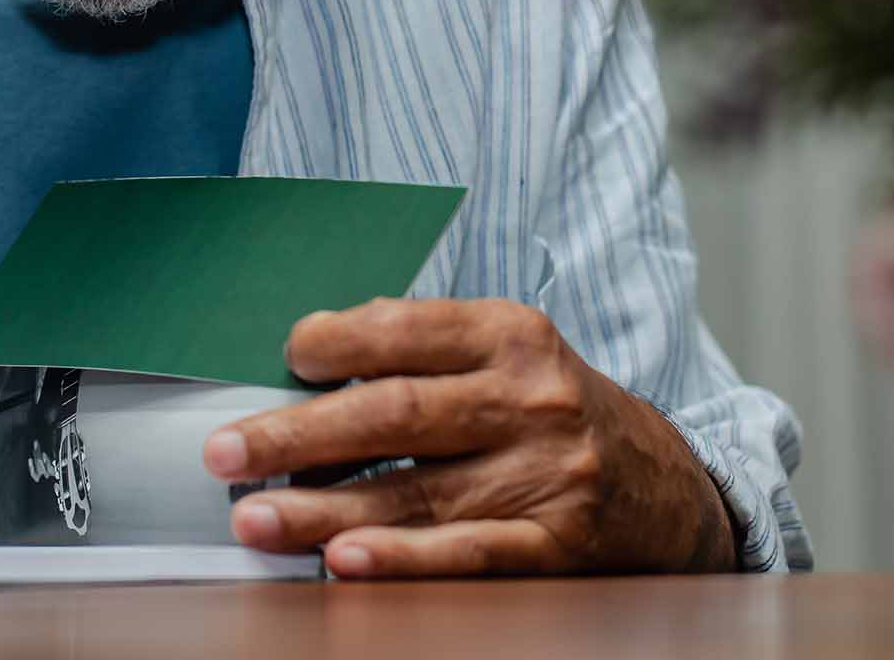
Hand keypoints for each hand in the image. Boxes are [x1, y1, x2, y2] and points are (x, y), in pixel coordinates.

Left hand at [203, 298, 736, 577]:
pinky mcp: (558, 547)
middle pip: (396, 413)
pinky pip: (468, 555)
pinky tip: (346, 563)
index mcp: (510, 333)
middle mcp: (531, 398)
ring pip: (417, 492)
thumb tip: (302, 371)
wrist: (671, 488)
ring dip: (323, 509)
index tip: (281, 358)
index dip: (335, 343)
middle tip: (223, 453)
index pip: (404, 329)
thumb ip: (420, 353)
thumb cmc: (553, 412)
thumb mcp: (506, 357)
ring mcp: (548, 475)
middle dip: (299, 434)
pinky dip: (404, 560)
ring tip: (253, 519)